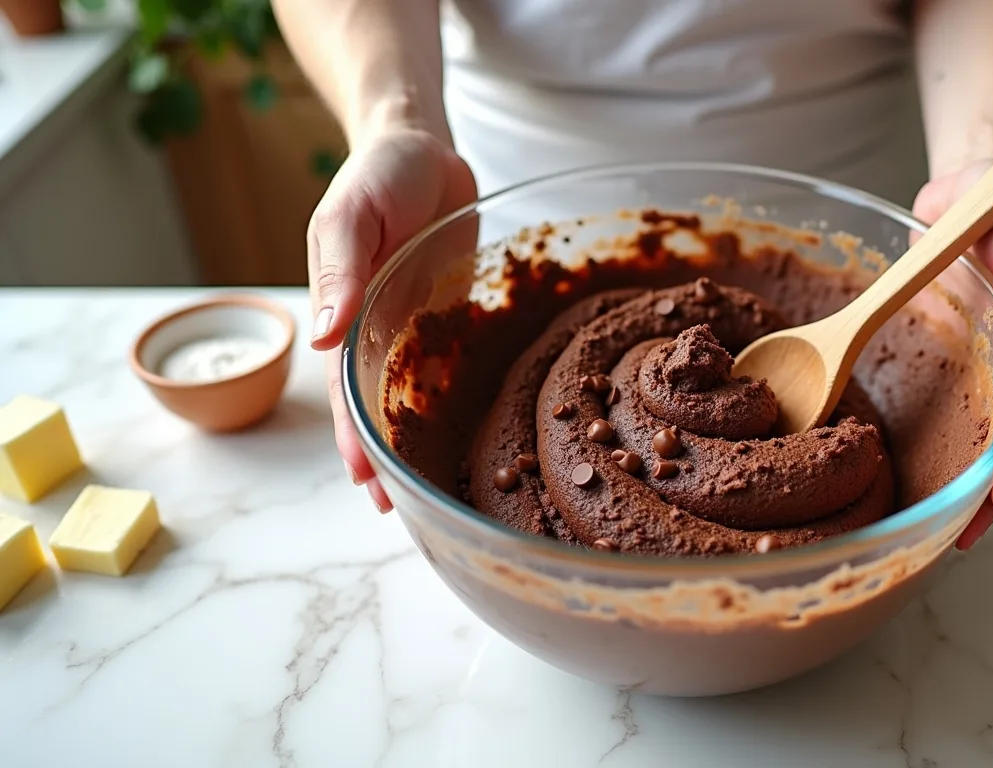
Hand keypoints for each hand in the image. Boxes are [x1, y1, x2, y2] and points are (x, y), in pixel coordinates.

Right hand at [307, 126, 477, 511]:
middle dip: (387, 458)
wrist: (421, 146)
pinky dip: (461, 401)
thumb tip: (320, 342)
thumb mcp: (350, 216)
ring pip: (419, 396)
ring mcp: (419, 327)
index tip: (365, 481)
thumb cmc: (376, 175)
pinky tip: (479, 434)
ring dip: (424, 441)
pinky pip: (457, 364)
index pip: (346, 390)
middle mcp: (380, 331)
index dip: (354, 438)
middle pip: (381, 407)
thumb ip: (339, 274)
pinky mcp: (455, 315)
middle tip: (400, 510)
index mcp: (345, 315)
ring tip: (435, 489)